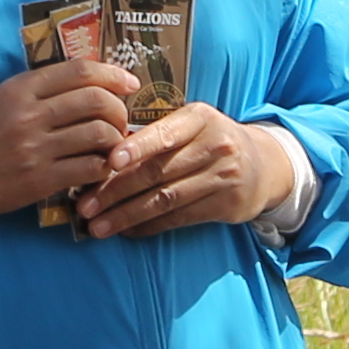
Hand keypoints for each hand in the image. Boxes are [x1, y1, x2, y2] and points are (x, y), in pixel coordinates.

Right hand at [0, 59, 138, 218]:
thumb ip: (36, 87)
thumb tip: (83, 82)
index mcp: (20, 90)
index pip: (79, 71)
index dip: (112, 74)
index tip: (128, 83)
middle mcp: (30, 115)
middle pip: (96, 101)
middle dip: (119, 108)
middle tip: (120, 118)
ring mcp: (36, 149)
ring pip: (99, 134)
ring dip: (115, 139)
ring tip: (112, 144)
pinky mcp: (40, 180)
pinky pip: (89, 169)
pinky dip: (103, 167)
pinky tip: (99, 167)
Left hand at [82, 104, 291, 238]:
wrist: (262, 165)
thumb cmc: (209, 140)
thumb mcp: (191, 124)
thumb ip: (156, 133)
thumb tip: (101, 152)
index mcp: (200, 117)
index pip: (163, 135)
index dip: (135, 148)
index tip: (107, 162)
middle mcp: (215, 145)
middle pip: (158, 171)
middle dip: (116, 191)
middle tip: (85, 205)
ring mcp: (223, 177)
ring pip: (165, 199)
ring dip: (126, 215)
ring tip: (97, 226)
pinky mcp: (226, 205)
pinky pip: (178, 218)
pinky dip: (148, 226)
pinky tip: (125, 231)